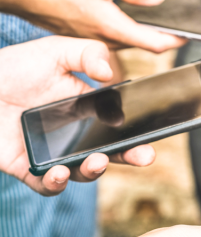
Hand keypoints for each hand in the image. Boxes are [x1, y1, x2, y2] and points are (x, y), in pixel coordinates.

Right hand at [0, 0, 184, 52]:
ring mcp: (95, 41)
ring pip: (129, 42)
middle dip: (165, 38)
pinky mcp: (87, 37)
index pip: (155, 44)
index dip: (176, 42)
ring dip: (147, 35)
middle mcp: (106, 40)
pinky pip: (114, 38)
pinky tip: (132, 19)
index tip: (191, 36)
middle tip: (183, 29)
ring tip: (164, 24)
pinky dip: (129, 32)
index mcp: (113, 28)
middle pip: (145, 45)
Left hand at [0, 36, 155, 195]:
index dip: (137, 136)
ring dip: (93, 171)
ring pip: (82, 172)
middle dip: (130, 157)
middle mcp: (75, 136)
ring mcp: (54, 154)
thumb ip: (87, 53)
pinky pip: (47, 185)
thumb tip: (109, 74)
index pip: (119, 127)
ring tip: (95, 161)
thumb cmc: (13, 67)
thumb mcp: (55, 51)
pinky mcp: (29, 168)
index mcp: (88, 111)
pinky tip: (60, 173)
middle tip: (144, 156)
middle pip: (110, 153)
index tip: (150, 139)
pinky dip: (56, 184)